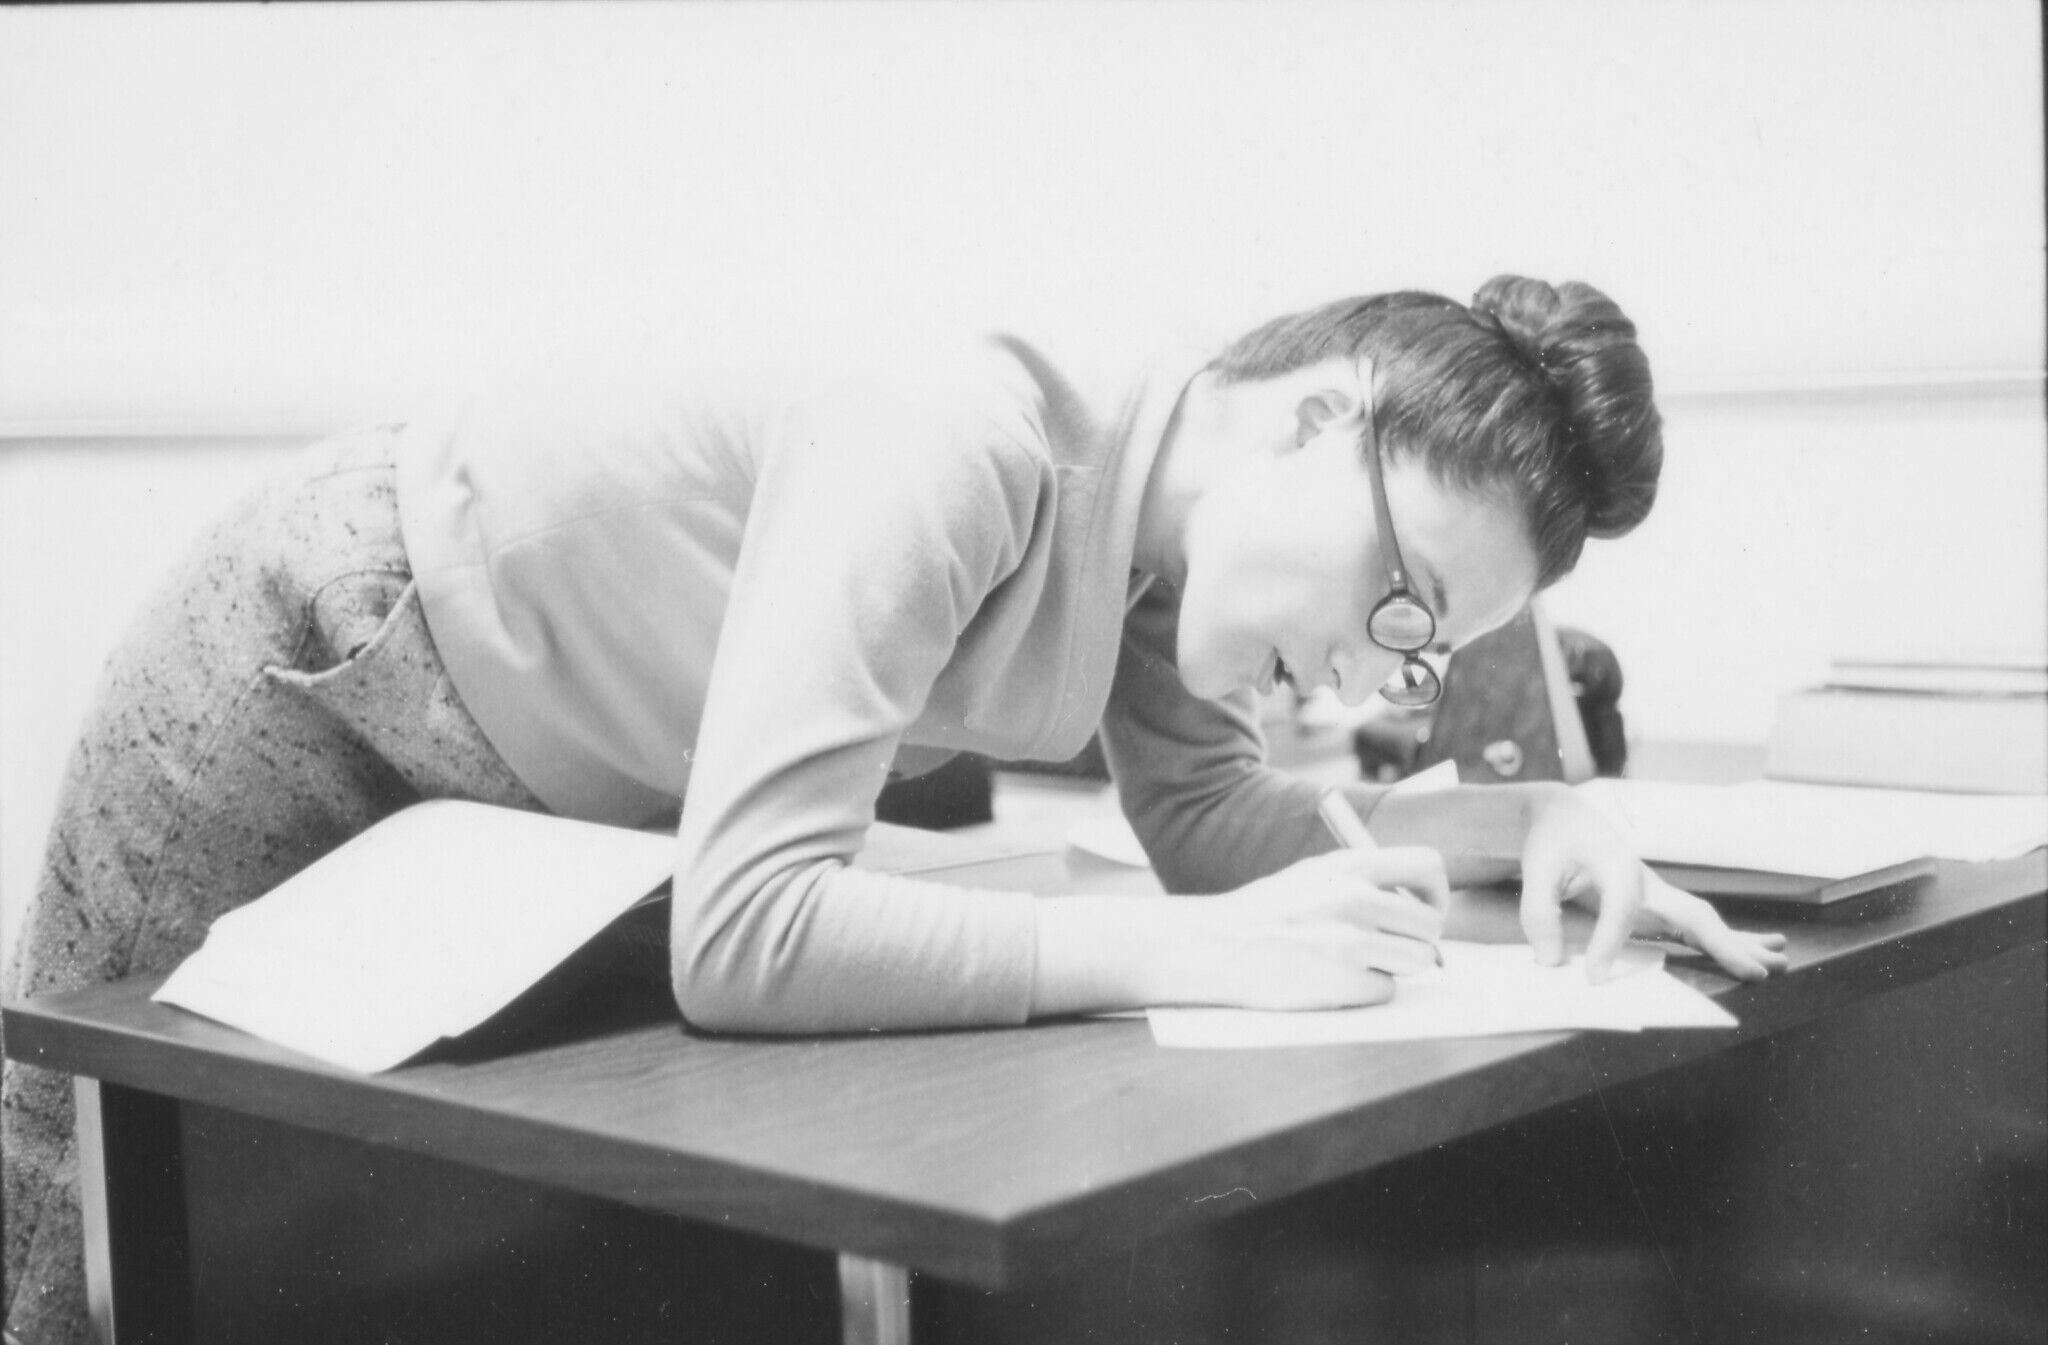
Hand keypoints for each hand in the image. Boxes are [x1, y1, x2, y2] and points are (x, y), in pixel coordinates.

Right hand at [1169, 847, 1449, 1009]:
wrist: (1216, 945)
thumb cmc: (1266, 912)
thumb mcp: (1313, 875)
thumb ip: (1363, 880)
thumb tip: (1417, 903)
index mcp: (1349, 865)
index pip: (1428, 866)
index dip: (1435, 894)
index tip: (1421, 911)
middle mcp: (1355, 898)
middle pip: (1431, 924)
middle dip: (1418, 941)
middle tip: (1390, 947)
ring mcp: (1350, 941)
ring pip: (1419, 960)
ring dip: (1396, 967)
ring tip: (1359, 963)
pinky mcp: (1344, 982)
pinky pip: (1387, 990)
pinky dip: (1367, 991)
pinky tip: (1335, 981)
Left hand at [1520, 788, 1787, 982]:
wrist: (1567, 818)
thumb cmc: (1553, 842)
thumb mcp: (1535, 870)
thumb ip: (1540, 914)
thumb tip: (1551, 963)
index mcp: (1618, 866)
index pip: (1623, 909)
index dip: (1610, 944)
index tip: (1594, 979)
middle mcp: (1648, 880)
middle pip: (1693, 913)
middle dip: (1724, 944)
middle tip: (1757, 973)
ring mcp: (1658, 893)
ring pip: (1704, 921)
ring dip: (1739, 943)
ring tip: (1779, 962)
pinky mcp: (1657, 904)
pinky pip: (1695, 925)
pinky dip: (1725, 941)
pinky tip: (1758, 950)